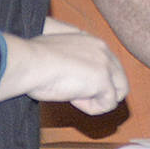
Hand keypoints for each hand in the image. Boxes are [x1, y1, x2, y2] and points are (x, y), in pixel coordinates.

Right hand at [0, 21, 127, 114]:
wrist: (31, 62)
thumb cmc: (34, 60)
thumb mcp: (58, 54)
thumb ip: (72, 61)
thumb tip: (72, 74)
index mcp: (91, 40)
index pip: (107, 64)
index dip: (92, 79)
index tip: (72, 82)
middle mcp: (102, 49)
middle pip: (118, 78)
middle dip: (99, 90)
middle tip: (74, 93)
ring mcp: (105, 64)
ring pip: (117, 92)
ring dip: (98, 99)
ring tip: (76, 97)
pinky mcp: (104, 80)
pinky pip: (108, 104)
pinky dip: (92, 108)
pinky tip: (75, 100)